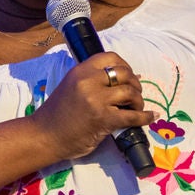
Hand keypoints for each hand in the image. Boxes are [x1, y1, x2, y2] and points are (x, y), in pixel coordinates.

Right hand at [32, 51, 151, 160]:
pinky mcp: (103, 119)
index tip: (128, 76)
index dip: (125, 65)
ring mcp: (96, 100)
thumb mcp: (72, 88)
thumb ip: (94, 81)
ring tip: (136, 109)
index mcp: (80, 71)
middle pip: (125, 74)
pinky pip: (132, 116)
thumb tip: (131, 77)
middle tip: (134, 96)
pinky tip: (150, 117)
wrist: (43, 137)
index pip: (111, 57)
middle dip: (135, 85)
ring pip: (131, 93)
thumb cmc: (57, 115)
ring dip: (139, 102)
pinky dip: (145, 117)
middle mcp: (88, 81)